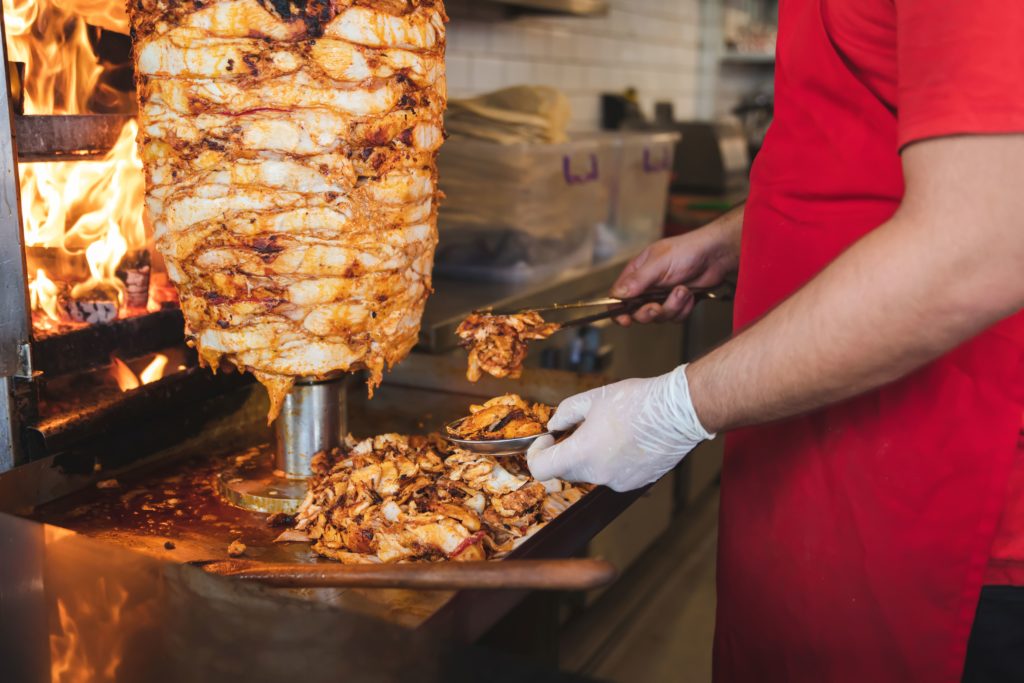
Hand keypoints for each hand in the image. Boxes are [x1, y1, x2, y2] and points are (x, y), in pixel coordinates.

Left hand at [527, 365, 714, 491]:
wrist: (678, 412)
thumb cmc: (638, 401)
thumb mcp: (592, 398)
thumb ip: (566, 413)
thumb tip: (555, 424)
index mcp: (582, 454)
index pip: (541, 469)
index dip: (537, 453)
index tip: (548, 439)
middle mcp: (598, 474)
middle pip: (566, 471)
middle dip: (565, 451)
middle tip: (577, 428)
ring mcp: (618, 482)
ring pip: (591, 473)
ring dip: (590, 456)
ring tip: (608, 430)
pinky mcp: (636, 483)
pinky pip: (613, 475)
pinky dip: (611, 461)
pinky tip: (625, 440)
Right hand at [612, 213, 741, 325]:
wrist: (716, 255)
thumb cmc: (687, 251)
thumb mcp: (659, 263)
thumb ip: (637, 280)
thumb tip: (617, 294)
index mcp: (637, 273)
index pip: (618, 296)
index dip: (618, 311)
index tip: (624, 320)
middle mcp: (647, 286)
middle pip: (636, 312)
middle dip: (648, 312)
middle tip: (656, 307)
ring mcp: (662, 296)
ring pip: (658, 317)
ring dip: (672, 307)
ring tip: (682, 290)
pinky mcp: (678, 303)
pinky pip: (675, 317)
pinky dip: (683, 308)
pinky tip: (690, 294)